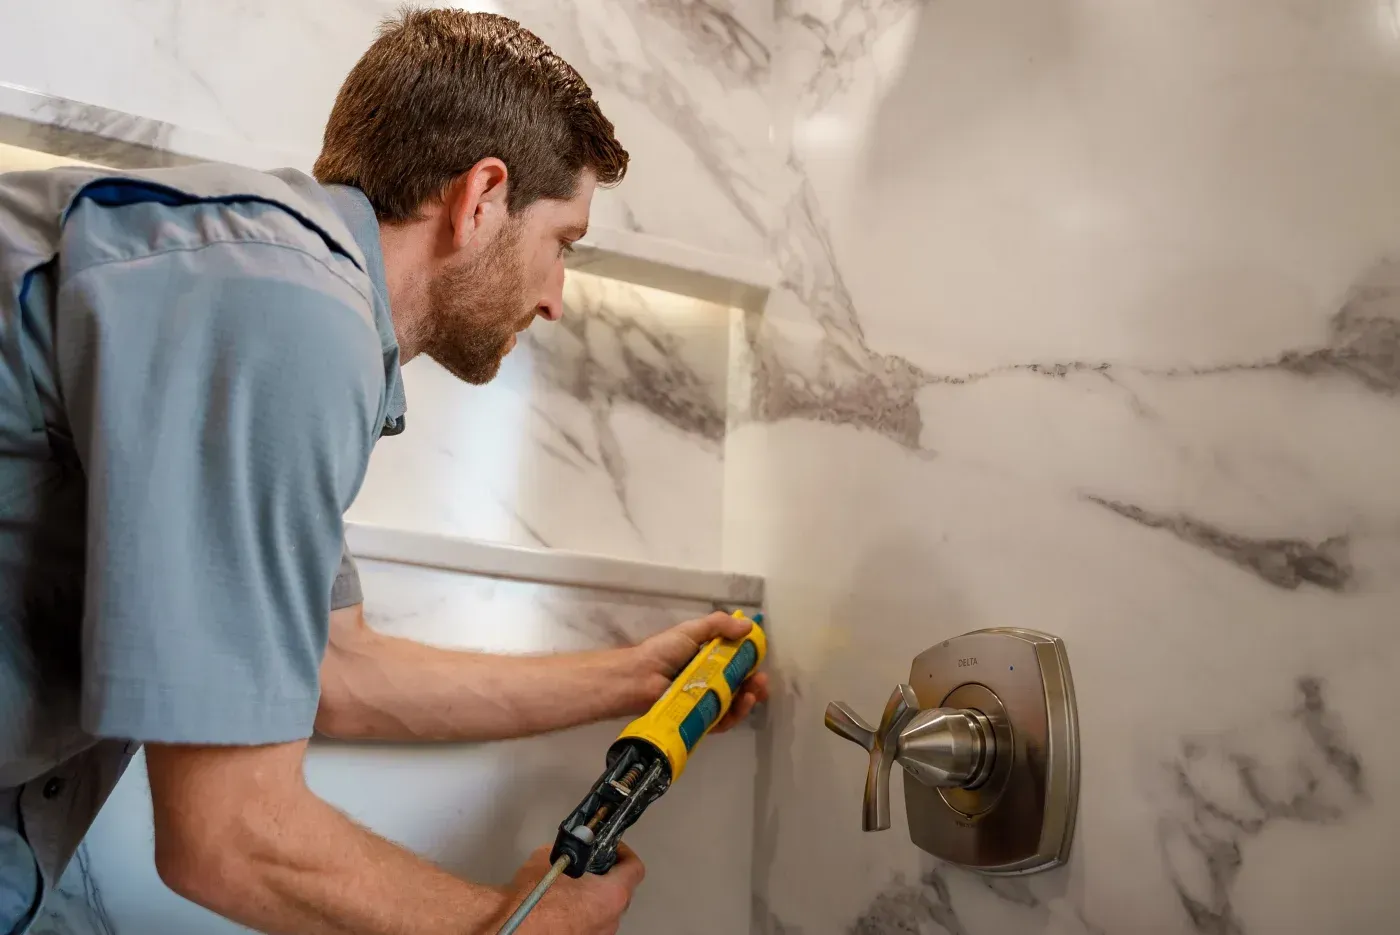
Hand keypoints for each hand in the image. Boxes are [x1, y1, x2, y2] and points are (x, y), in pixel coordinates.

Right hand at [494, 844, 644, 934]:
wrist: (511, 925)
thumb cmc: (533, 897)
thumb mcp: (552, 856)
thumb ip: (571, 853)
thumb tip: (570, 851)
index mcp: (612, 895)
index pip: (634, 869)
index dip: (624, 854)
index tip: (613, 849)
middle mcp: (610, 920)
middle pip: (622, 893)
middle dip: (608, 878)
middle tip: (591, 866)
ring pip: (605, 913)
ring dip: (594, 899)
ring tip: (572, 888)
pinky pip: (589, 926)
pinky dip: (581, 916)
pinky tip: (561, 908)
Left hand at [629, 611, 770, 732]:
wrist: (638, 678)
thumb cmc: (662, 652)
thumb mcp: (690, 631)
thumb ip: (719, 625)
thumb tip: (750, 626)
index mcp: (705, 659)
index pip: (735, 662)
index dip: (750, 662)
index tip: (761, 659)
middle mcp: (707, 681)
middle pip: (738, 684)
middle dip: (754, 683)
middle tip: (762, 681)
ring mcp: (703, 702)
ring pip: (733, 703)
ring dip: (748, 698)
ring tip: (754, 691)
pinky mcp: (699, 720)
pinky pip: (721, 720)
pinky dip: (735, 714)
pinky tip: (742, 703)